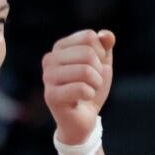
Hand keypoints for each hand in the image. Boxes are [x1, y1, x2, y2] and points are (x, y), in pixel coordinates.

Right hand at [43, 29, 115, 145]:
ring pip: (85, 70)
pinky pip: (81, 88)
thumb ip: (105, 47)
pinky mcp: (51, 96)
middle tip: (93, 83)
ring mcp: (47, 77)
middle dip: (99, 71)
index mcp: (60, 47)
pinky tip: (84, 100)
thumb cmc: (91, 89)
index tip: (97, 68)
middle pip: (88, 53)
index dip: (102, 54)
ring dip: (96, 84)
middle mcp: (50, 59)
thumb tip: (107, 35)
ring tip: (89, 90)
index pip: (89, 37)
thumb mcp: (102, 65)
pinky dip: (91, 95)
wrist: (83, 120)